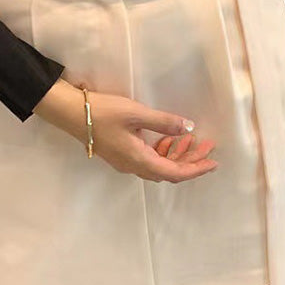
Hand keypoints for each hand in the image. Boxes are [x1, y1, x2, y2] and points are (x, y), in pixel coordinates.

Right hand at [34, 79, 218, 183]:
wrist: (70, 113)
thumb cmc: (103, 112)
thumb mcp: (136, 114)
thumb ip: (164, 122)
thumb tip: (189, 128)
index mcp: (139, 160)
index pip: (175, 172)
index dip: (196, 169)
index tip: (213, 162)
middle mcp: (133, 166)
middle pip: (168, 171)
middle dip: (190, 160)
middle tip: (207, 145)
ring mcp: (124, 161)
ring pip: (158, 165)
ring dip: (176, 155)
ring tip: (190, 138)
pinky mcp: (119, 153)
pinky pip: (147, 158)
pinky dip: (162, 151)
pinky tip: (166, 137)